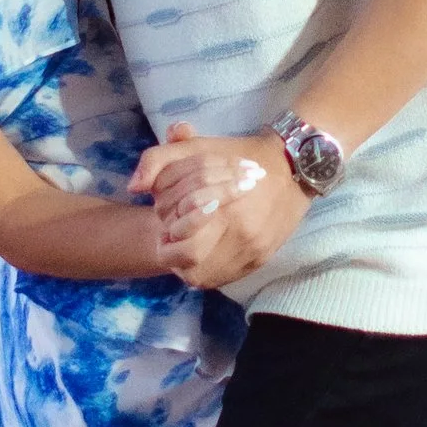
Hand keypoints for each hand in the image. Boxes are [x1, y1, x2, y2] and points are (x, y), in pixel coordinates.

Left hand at [132, 129, 308, 287]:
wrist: (292, 166)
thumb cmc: (238, 155)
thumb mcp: (195, 148)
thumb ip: (157, 161)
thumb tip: (134, 188)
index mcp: (223, 207)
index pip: (180, 244)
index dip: (166, 241)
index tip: (166, 229)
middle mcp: (242, 234)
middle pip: (193, 265)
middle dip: (177, 256)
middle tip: (175, 242)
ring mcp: (255, 250)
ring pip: (209, 277)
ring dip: (193, 268)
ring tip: (190, 249)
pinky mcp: (263, 258)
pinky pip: (229, 277)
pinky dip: (213, 271)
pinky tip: (209, 254)